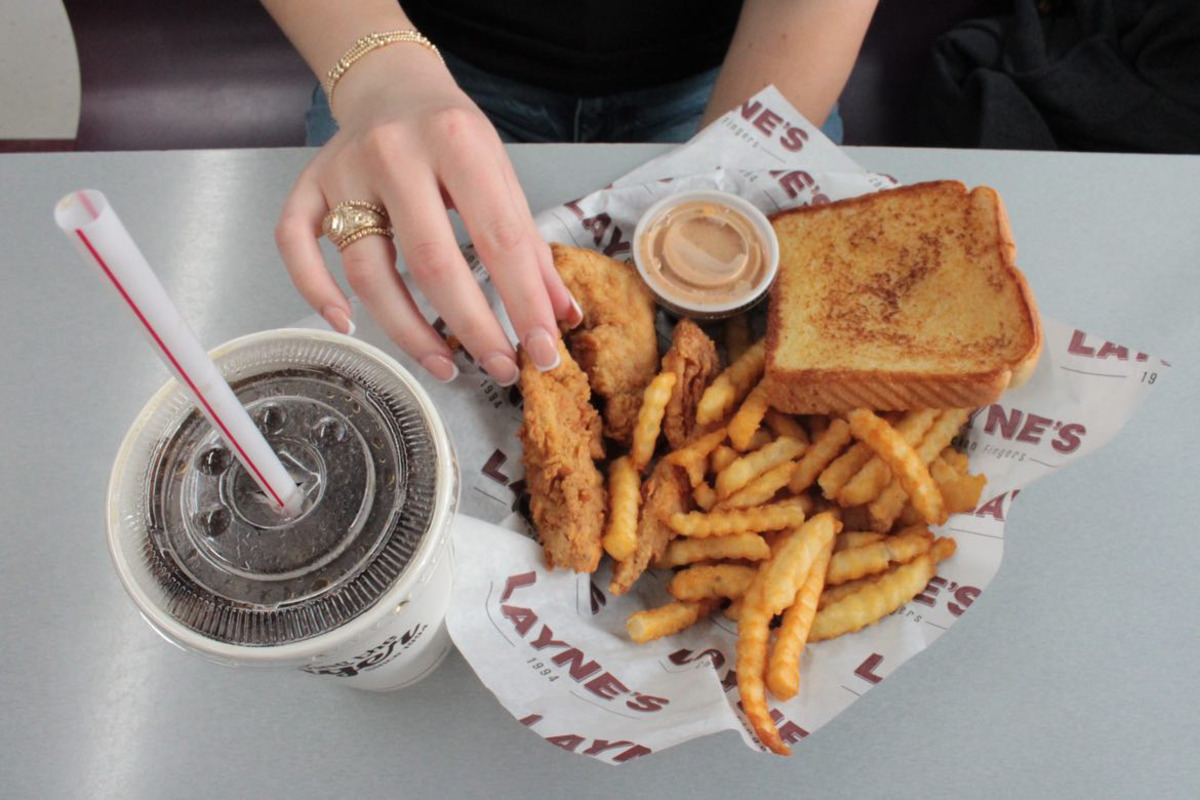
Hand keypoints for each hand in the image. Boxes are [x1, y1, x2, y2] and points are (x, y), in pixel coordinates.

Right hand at [274, 46, 580, 384]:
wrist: (392, 84)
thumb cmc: (452, 136)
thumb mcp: (501, 175)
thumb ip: (530, 246)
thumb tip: (560, 315)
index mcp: (456, 141)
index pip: (498, 238)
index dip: (524, 302)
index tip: (543, 349)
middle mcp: (394, 153)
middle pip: (432, 262)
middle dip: (473, 327)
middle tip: (500, 367)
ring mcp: (344, 172)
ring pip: (367, 272)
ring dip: (408, 332)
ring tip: (445, 366)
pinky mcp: (307, 186)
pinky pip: (296, 246)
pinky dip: (316, 292)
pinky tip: (348, 325)